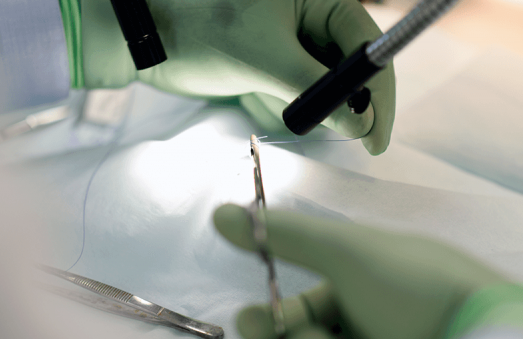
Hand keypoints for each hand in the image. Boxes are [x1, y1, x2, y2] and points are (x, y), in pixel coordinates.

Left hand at [80, 0, 395, 153]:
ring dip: (291, 103)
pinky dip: (273, 103)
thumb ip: (317, 92)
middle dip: (328, 103)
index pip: (367, 47)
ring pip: (319, 91)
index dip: (377, 94)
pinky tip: (246, 91)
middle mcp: (312, 17)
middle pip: (348, 73)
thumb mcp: (265, 59)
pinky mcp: (273, 62)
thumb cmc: (202, 31)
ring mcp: (292, 41)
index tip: (376, 137)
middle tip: (309, 124)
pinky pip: (291, 97)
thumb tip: (361, 123)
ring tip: (254, 90)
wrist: (145, 39)